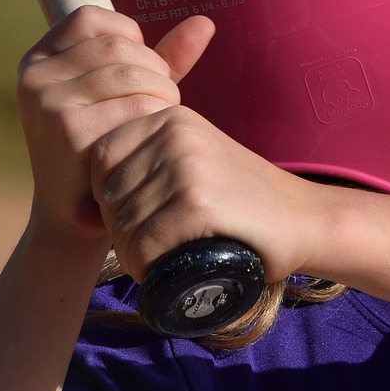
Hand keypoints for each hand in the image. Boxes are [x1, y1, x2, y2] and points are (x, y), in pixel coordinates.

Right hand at [15, 6, 214, 242]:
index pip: (91, 19)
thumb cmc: (108, 149)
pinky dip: (156, 119)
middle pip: (117, 46)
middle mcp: (35, 76)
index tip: (140, 73)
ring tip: (159, 123)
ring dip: (162, 96)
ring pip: (131, 72)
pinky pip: (134, 104)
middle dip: (155, 72)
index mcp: (39, 60)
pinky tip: (152, 142)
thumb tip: (205, 22)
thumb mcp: (130, 96)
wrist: (77, 220)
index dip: (128, 39)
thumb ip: (164, 58)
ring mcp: (48, 101)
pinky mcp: (67, 129)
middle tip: (162, 105)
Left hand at [86, 102, 321, 284]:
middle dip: (118, 229)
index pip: (100, 157)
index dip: (105, 197)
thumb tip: (83, 208)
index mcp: (170, 116)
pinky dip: (144, 266)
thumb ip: (151, 164)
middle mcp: (175, 133)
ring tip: (155, 263)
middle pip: (107, 191)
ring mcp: (186, 166)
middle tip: (147, 250)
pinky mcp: (197, 203)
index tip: (135, 221)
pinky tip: (159, 273)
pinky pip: (144, 242)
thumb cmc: (246, 201)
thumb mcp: (197, 159)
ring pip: (122, 221)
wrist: (306, 219)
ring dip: (130, 253)